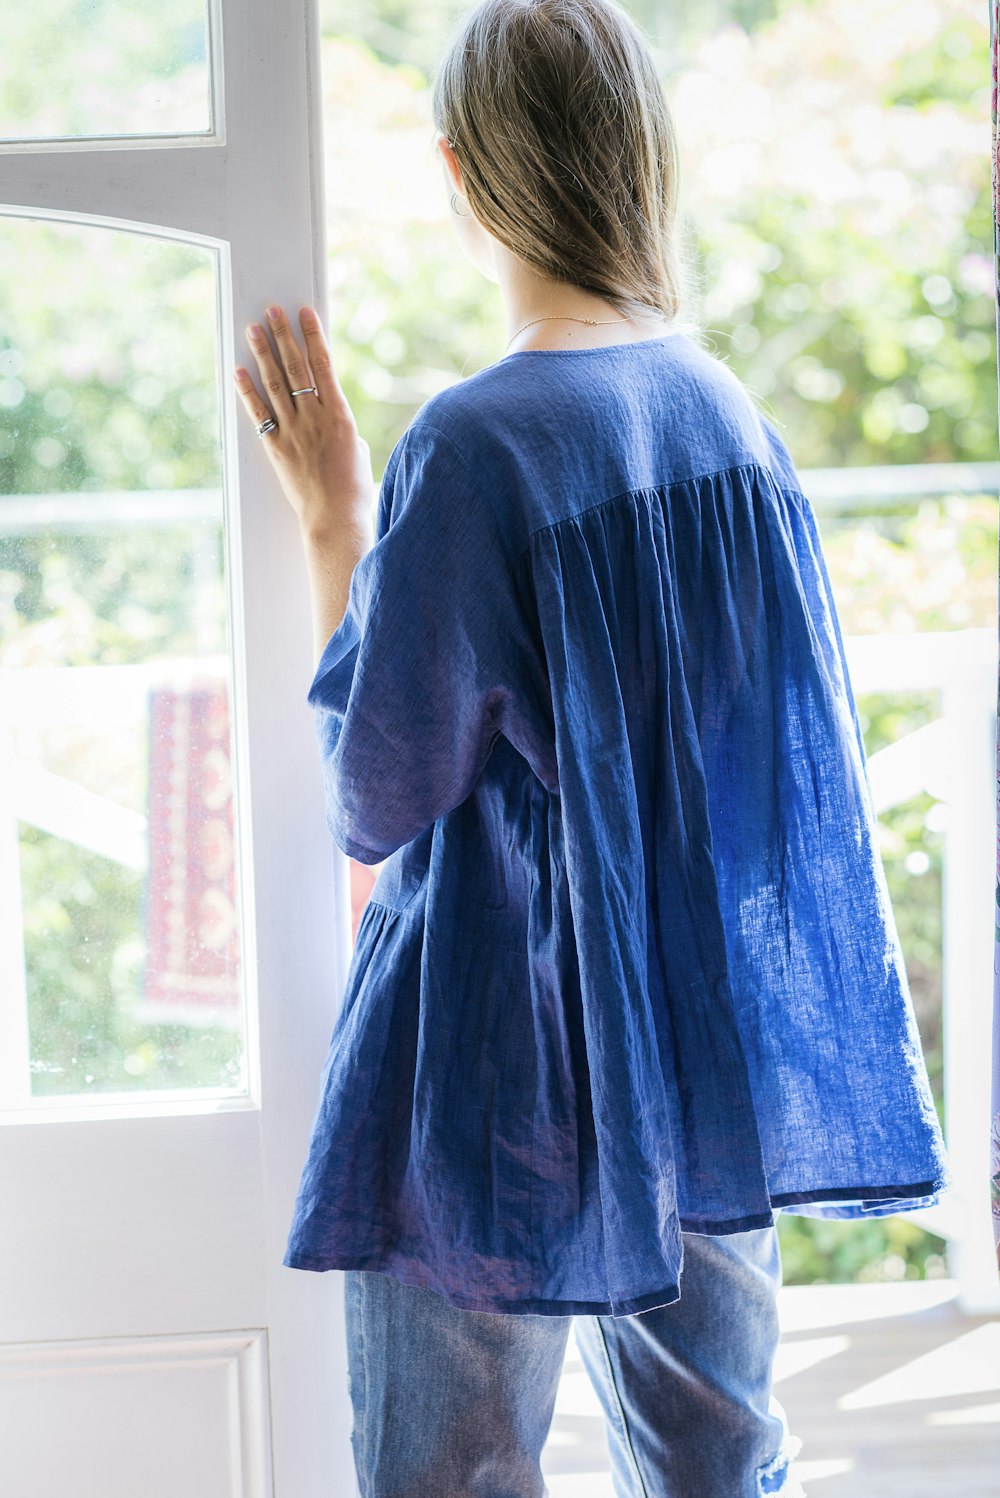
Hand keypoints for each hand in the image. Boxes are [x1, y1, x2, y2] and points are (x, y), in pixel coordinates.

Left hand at [234, 304, 373, 541]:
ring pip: (275, 385)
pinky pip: (259, 414)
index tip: (304, 313)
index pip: (323, 365)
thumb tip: (333, 419)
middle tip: (272, 311)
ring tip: (253, 330)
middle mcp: (315, 418)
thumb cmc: (353, 489)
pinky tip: (239, 371)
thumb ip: (342, 428)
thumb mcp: (357, 450)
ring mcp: (294, 432)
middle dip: (284, 336)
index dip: (313, 336)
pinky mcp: (277, 448)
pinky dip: (247, 391)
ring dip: (262, 354)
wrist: (335, 517)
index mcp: (340, 415)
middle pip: (296, 368)